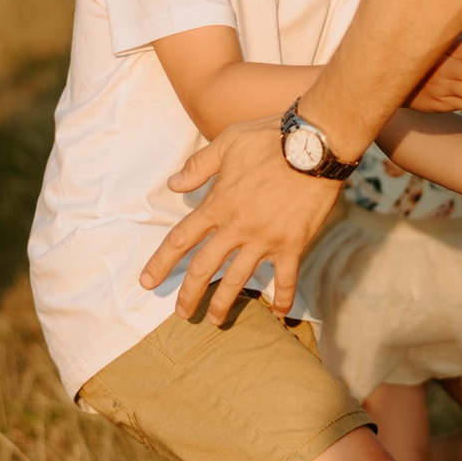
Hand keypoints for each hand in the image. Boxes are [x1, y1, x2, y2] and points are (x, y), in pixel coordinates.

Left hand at [145, 116, 343, 321]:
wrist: (313, 146)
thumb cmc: (268, 139)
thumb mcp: (226, 144)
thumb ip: (198, 166)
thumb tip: (172, 184)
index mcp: (218, 205)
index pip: (181, 240)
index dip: (161, 263)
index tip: (148, 282)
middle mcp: (237, 227)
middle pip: (205, 268)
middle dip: (190, 294)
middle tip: (182, 314)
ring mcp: (265, 239)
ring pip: (238, 279)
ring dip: (224, 303)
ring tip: (215, 321)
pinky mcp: (292, 244)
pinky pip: (286, 278)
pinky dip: (282, 298)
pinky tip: (279, 314)